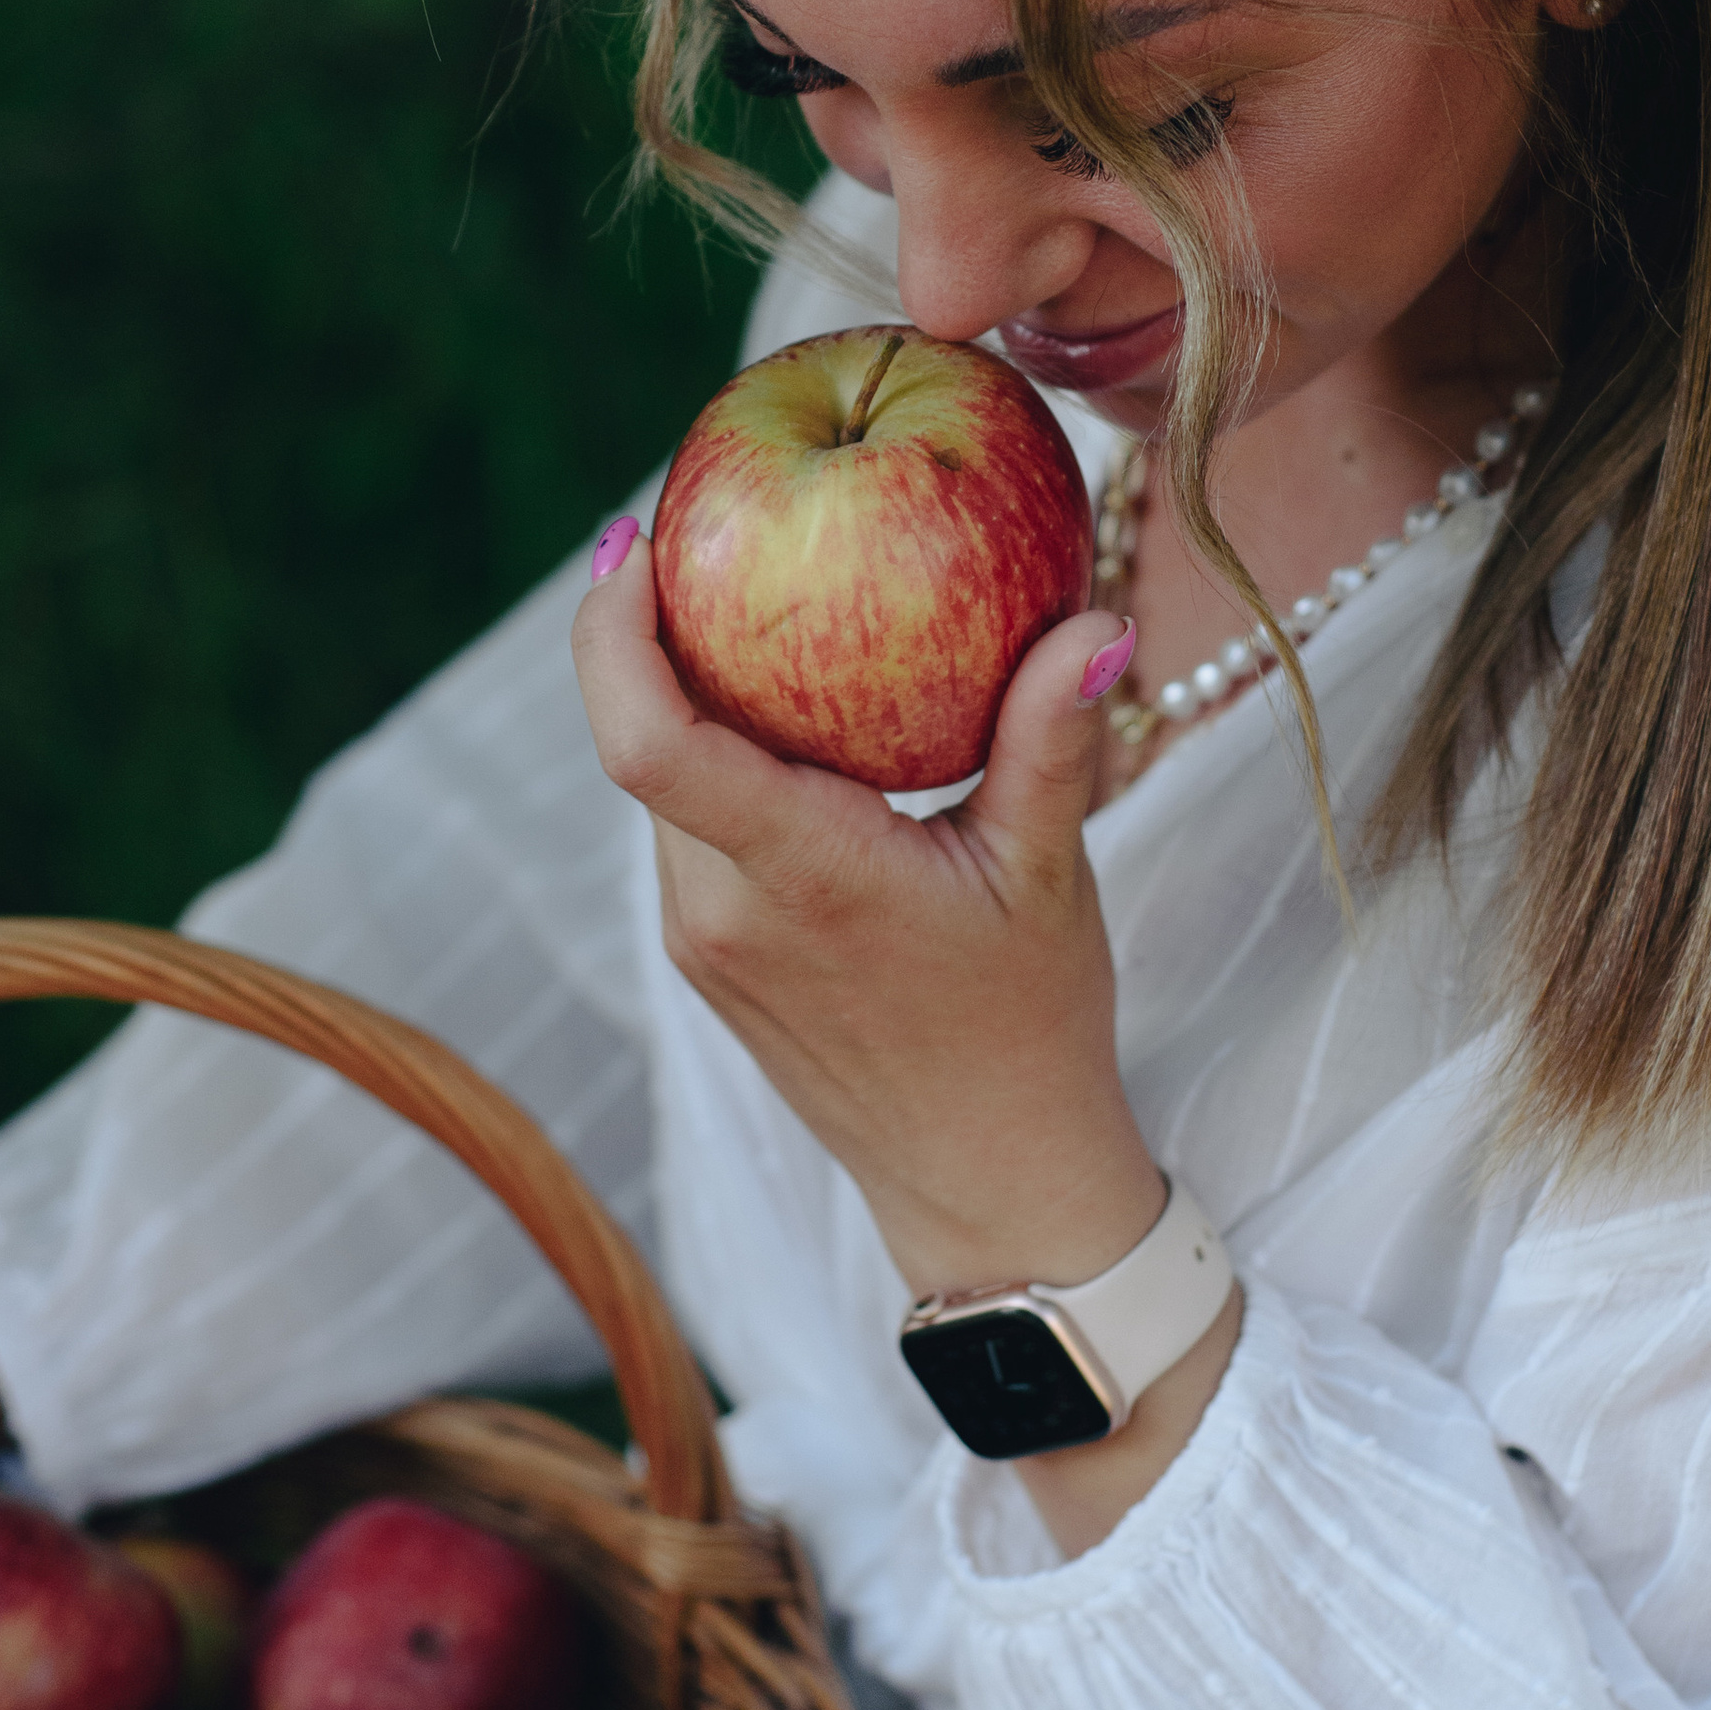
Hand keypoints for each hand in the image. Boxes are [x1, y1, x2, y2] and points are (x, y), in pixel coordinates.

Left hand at [573, 529, 1161, 1297]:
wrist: (988, 1186)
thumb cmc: (1030, 1031)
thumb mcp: (1053, 875)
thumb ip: (1054, 738)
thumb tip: (1099, 619)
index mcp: (798, 878)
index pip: (649, 743)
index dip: (610, 631)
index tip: (634, 538)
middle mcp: (718, 912)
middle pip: (639, 739)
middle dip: (652, 628)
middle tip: (718, 523)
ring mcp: (700, 941)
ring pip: (661, 783)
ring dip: (690, 691)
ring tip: (760, 597)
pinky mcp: (706, 955)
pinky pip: (685, 826)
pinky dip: (717, 754)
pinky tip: (787, 706)